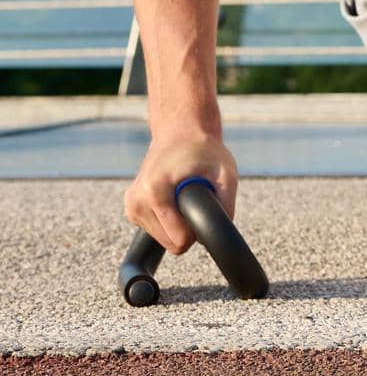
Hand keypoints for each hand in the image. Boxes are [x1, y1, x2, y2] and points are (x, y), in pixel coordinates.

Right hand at [123, 130, 238, 253]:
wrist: (180, 132)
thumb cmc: (204, 150)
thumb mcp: (225, 173)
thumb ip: (226, 203)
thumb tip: (224, 230)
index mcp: (155, 191)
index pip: (179, 239)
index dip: (199, 229)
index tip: (205, 207)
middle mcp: (137, 200)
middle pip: (172, 242)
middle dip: (189, 226)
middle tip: (196, 198)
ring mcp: (131, 206)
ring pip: (164, 240)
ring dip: (180, 223)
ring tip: (185, 195)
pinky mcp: (132, 209)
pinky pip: (158, 231)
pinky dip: (171, 220)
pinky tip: (175, 198)